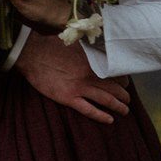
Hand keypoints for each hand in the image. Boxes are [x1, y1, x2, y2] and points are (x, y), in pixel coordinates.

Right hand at [14, 32, 129, 123]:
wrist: (32, 54)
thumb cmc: (52, 45)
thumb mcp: (76, 41)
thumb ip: (90, 47)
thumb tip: (101, 46)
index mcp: (93, 61)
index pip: (116, 73)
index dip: (123, 80)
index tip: (125, 83)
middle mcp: (90, 75)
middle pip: (114, 88)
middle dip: (124, 96)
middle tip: (128, 100)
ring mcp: (80, 88)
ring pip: (106, 100)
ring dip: (118, 106)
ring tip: (125, 111)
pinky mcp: (68, 98)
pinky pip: (89, 110)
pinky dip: (101, 116)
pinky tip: (109, 120)